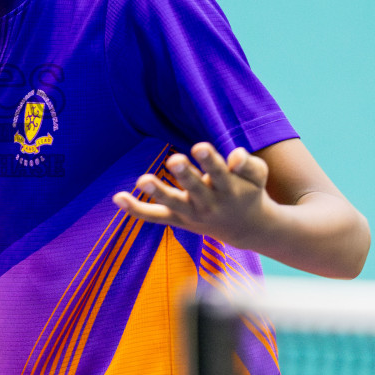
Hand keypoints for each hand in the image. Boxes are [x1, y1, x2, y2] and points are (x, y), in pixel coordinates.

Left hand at [112, 142, 272, 247]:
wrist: (246, 228)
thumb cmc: (249, 191)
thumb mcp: (257, 176)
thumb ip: (248, 164)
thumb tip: (234, 156)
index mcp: (229, 189)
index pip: (218, 173)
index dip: (209, 160)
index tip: (199, 146)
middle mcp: (209, 203)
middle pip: (195, 189)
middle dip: (185, 174)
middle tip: (174, 160)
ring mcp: (191, 214)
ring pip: (172, 204)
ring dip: (158, 193)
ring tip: (143, 180)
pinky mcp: (177, 219)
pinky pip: (154, 216)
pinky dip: (136, 209)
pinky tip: (117, 197)